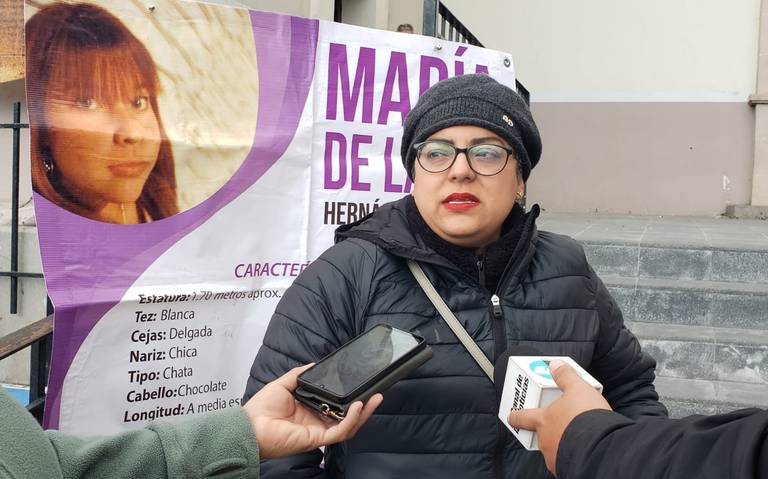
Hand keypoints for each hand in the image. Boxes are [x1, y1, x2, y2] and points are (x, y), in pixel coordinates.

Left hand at [243, 364, 382, 458]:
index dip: (351, 398)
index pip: (338, 406)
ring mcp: (318, 431)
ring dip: (363, 414)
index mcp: (311, 410)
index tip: (362, 386)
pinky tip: (357, 407)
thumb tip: (314, 364)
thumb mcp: (284, 383)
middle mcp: (317, 422)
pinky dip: (351, 420)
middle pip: (348, 417)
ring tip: (373, 399)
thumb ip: (301, 375)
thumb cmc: (261, 408)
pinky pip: (339, 431)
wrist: (249, 424)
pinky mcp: (316, 438)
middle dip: (365, 407)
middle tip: (377, 394)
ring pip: (348, 426)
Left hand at [507, 360, 610, 473]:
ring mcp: (555, 456)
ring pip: (554, 449)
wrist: (603, 446)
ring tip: (577, 436)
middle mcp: (545, 440)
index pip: (521, 417)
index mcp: (543, 420)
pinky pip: (567, 461)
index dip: (516, 416)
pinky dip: (573, 455)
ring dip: (562, 443)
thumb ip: (565, 377)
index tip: (512, 415)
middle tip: (561, 424)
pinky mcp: (568, 468)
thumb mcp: (578, 388)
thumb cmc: (587, 417)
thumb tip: (555, 365)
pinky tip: (584, 449)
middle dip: (549, 430)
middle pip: (541, 434)